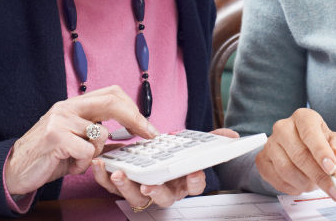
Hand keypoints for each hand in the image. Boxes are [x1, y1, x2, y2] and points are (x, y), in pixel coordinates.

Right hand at [5, 85, 156, 195]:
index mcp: (75, 104)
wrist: (14, 170)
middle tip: (148, 134)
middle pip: (112, 101)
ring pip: (101, 134)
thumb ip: (97, 134)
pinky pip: (87, 151)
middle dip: (134, 119)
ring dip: (96, 153)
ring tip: (78, 159)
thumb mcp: (75, 140)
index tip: (147, 126)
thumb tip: (127, 137)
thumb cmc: (48, 156)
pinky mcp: (55, 137)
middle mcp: (68, 106)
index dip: (132, 108)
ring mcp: (61, 119)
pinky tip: (69, 165)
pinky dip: (82, 164)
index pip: (111, 93)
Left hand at [92, 126, 240, 208]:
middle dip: (155, 191)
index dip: (195, 181)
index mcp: (185, 181)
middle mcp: (166, 190)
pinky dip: (105, 178)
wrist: (155, 154)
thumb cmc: (176, 153)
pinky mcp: (125, 185)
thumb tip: (233, 137)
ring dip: (126, 187)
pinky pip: (114, 187)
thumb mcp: (196, 144)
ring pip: (136, 197)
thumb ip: (214, 140)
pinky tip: (102, 165)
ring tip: (119, 173)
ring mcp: (144, 190)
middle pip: (163, 197)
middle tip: (148, 183)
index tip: (195, 172)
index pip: (195, 186)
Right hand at [255, 108, 335, 198]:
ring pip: (287, 169)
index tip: (332, 168)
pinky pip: (276, 179)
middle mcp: (283, 127)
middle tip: (331, 188)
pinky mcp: (262, 159)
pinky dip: (292, 187)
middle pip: (299, 155)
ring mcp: (270, 143)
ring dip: (304, 183)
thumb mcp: (334, 140)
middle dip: (317, 175)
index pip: (310, 132)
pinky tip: (300, 184)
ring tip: (314, 184)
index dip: (321, 152)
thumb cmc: (316, 142)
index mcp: (303, 117)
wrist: (296, 146)